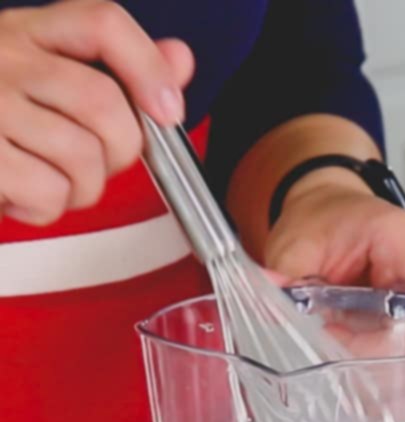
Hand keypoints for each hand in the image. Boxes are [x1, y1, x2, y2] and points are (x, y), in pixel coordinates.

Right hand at [0, 0, 191, 224]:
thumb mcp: (47, 78)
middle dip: (118, 152)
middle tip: (96, 165)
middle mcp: (2, 55)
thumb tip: (180, 59)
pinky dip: (46, 207)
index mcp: (28, 31)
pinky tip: (21, 194)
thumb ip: (118, 69)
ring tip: (53, 182)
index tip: (169, 112)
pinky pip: (45, 190)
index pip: (103, 23)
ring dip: (82, 188)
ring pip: (80, 155)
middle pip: (102, 103)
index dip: (149, 68)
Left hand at [263, 171, 404, 378]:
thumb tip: (276, 292)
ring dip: (381, 357)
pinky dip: (382, 357)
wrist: (326, 211)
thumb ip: (287, 270)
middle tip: (336, 343)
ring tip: (338, 342)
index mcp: (402, 236)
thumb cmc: (322, 219)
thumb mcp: (296, 242)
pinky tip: (354, 356)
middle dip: (386, 351)